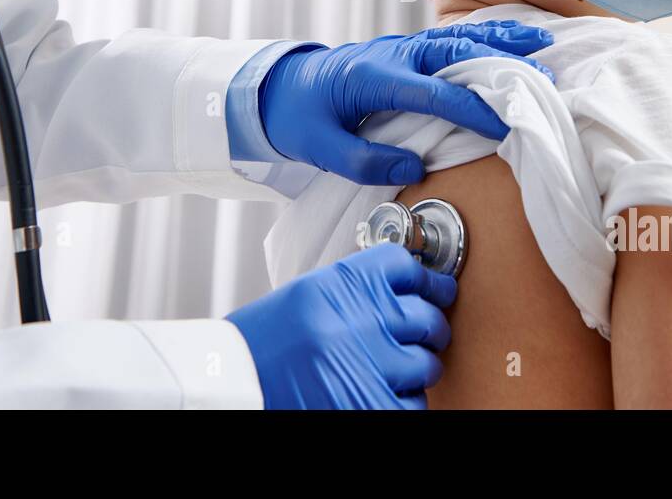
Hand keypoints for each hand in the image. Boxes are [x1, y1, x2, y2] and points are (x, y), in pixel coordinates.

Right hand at [226, 244, 455, 408]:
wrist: (234, 381)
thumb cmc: (267, 340)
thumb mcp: (311, 295)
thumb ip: (359, 290)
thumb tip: (412, 292)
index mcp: (344, 283)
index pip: (407, 267)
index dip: (429, 280)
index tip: (437, 289)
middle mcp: (361, 319)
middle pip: (427, 316)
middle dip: (428, 328)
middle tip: (421, 335)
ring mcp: (371, 364)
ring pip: (427, 364)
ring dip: (414, 369)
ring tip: (387, 369)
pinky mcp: (373, 404)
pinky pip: (414, 403)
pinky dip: (402, 401)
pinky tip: (378, 392)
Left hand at [259, 21, 553, 184]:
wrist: (278, 86)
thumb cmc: (298, 117)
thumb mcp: (320, 149)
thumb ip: (366, 160)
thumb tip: (415, 167)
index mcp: (373, 78)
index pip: (435, 92)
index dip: (473, 108)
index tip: (507, 124)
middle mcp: (392, 54)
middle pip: (455, 53)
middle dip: (501, 66)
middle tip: (543, 79)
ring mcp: (399, 48)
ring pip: (457, 39)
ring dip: (500, 43)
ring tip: (542, 48)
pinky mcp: (405, 51)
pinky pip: (450, 40)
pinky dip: (484, 38)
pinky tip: (512, 41)